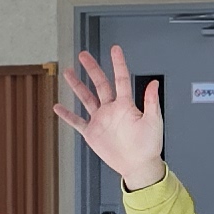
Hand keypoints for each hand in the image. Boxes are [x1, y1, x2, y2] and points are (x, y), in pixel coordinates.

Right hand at [54, 46, 168, 189]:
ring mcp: (101, 120)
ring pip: (86, 98)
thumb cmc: (149, 145)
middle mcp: (111, 109)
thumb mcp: (153, 121)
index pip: (121, 79)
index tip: (114, 49)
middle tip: (83, 55)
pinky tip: (58, 107)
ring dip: (77, 86)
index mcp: (126, 104)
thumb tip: (154, 83)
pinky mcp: (92, 132)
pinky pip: (77, 122)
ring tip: (68, 72)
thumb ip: (151, 102)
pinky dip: (67, 115)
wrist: (138, 165)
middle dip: (91, 69)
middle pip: (100, 84)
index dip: (118, 63)